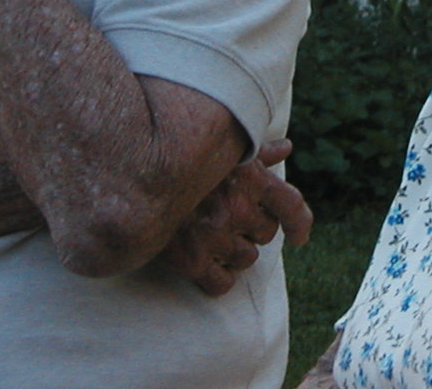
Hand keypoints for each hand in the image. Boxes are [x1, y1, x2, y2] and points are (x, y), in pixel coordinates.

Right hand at [160, 139, 313, 295]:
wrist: (132, 175)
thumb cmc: (184, 158)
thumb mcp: (224, 150)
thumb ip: (258, 152)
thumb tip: (285, 148)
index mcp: (250, 177)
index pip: (292, 206)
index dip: (300, 224)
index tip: (299, 237)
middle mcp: (237, 207)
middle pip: (266, 233)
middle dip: (251, 229)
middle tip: (226, 218)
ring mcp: (215, 236)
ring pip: (246, 259)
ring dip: (234, 253)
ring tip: (211, 236)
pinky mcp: (192, 261)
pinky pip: (222, 283)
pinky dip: (218, 278)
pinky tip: (205, 265)